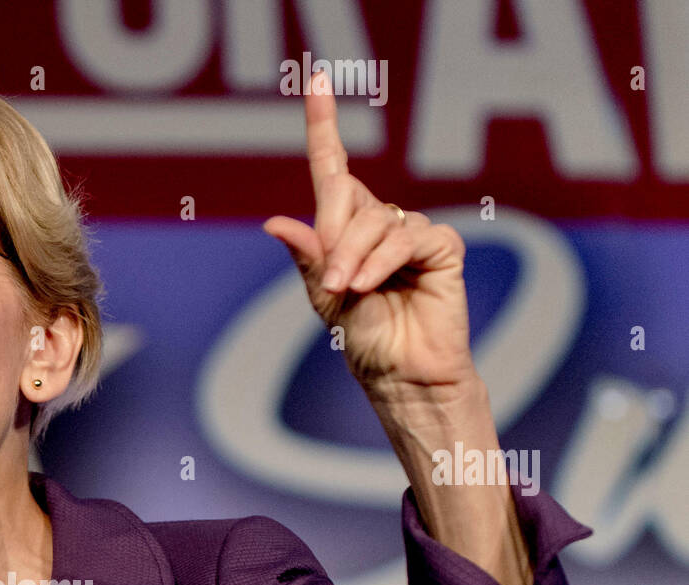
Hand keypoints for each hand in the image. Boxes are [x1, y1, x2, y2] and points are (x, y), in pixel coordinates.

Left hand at [263, 72, 477, 399]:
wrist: (400, 374)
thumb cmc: (364, 341)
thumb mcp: (325, 298)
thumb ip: (309, 258)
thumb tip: (275, 222)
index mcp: (345, 231)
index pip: (334, 168)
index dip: (325, 125)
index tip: (317, 79)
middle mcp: (379, 223)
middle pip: (348, 203)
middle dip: (336, 242)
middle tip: (335, 285)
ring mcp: (412, 231)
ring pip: (377, 220)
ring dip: (358, 258)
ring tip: (353, 292)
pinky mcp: (441, 246)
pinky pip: (408, 235)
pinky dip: (385, 260)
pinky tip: (374, 285)